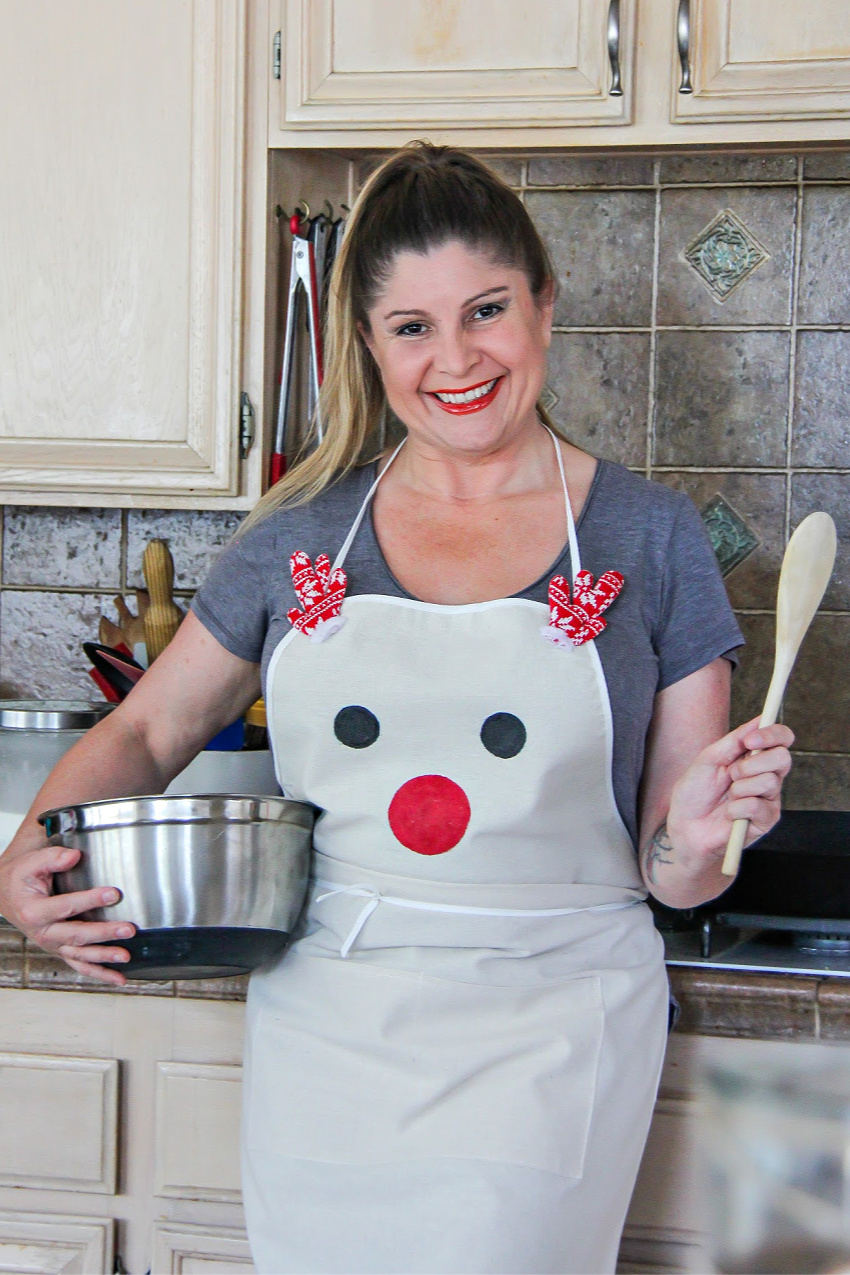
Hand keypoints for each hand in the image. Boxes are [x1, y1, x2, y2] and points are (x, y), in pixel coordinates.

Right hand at [0, 839, 133, 986]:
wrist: (7, 894)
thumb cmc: (21, 879)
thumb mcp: (31, 863)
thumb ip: (53, 858)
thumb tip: (74, 856)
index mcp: (35, 911)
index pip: (66, 907)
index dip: (90, 900)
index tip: (114, 894)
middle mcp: (43, 932)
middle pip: (76, 935)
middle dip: (104, 933)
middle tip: (128, 929)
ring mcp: (53, 944)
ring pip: (80, 955)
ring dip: (104, 956)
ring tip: (126, 956)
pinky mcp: (61, 949)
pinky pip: (80, 965)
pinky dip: (100, 973)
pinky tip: (118, 978)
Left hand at [667, 717, 793, 871]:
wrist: (686, 827)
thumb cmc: (695, 793)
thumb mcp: (708, 760)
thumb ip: (733, 741)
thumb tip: (758, 720)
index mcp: (754, 757)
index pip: (780, 738)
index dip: (772, 734)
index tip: (750, 740)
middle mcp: (767, 775)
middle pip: (783, 757)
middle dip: (753, 763)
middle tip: (732, 773)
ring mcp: (769, 798)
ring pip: (769, 781)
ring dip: (740, 787)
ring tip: (727, 796)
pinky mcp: (767, 820)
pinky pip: (758, 805)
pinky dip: (737, 808)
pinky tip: (729, 814)